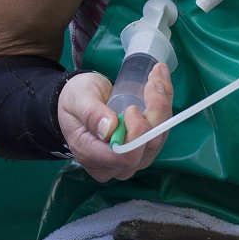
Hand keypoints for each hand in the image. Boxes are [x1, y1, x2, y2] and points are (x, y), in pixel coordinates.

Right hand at [57, 63, 172, 182]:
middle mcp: (117, 165)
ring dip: (163, 102)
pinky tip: (160, 81)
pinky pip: (163, 127)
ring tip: (157, 74)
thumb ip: (91, 114)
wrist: (80, 100)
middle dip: (156, 110)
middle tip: (153, 79)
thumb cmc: (74, 101)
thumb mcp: (77, 100)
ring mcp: (135, 157)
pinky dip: (164, 102)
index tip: (131, 107)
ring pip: (161, 135)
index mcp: (93, 157)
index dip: (136, 133)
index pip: (126, 156)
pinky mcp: (146, 145)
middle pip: (149, 145)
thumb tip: (109, 129)